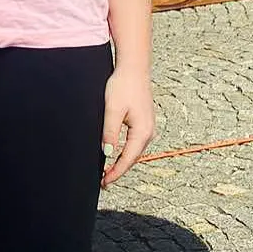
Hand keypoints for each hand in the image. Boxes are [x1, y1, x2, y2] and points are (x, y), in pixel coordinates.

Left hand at [101, 65, 155, 186]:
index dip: (116, 172)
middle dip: (118, 170)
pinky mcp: (144, 122)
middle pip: (132, 158)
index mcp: (142, 132)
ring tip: (108, 171)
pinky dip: (125, 151)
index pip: (128, 159)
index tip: (104, 182)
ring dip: (122, 162)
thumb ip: (110, 133)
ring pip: (133, 151)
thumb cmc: (123, 86)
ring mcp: (148, 127)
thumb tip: (107, 153)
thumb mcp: (112, 110)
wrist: (133, 69)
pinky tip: (116, 154)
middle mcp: (149, 132)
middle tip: (103, 182)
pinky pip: (134, 143)